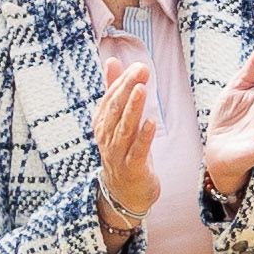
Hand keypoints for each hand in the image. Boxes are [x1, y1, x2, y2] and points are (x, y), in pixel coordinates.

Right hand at [93, 54, 157, 236]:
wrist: (124, 192)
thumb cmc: (122, 150)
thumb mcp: (118, 119)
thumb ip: (115, 91)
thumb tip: (112, 61)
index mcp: (102, 123)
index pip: (111, 98)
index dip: (123, 81)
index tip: (138, 65)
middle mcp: (106, 136)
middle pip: (116, 110)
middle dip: (127, 89)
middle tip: (141, 70)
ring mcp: (117, 153)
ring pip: (124, 128)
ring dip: (133, 108)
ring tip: (142, 89)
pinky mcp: (132, 168)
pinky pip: (137, 150)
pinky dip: (143, 136)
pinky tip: (151, 122)